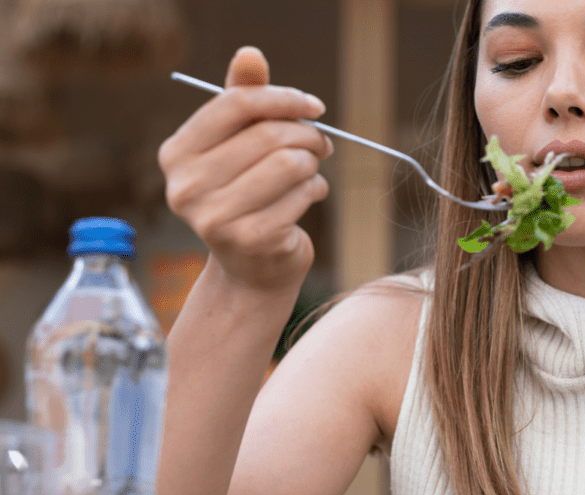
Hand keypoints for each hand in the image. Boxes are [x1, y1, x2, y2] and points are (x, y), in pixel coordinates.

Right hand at [159, 46, 333, 292]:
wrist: (252, 267)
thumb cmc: (247, 194)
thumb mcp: (239, 145)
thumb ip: (242, 98)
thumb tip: (250, 53)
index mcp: (176, 154)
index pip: (235, 104)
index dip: (283, 98)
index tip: (314, 106)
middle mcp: (185, 187)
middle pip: (267, 135)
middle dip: (307, 134)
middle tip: (323, 142)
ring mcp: (214, 217)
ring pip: (289, 164)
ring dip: (313, 163)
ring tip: (312, 171)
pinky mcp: (251, 240)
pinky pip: (302, 195)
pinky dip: (316, 190)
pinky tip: (309, 197)